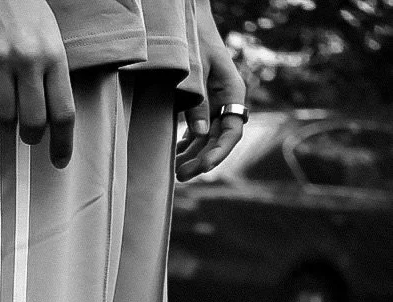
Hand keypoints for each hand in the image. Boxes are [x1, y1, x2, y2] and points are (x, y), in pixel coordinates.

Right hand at [0, 0, 74, 168]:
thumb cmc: (24, 7)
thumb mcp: (49, 36)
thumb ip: (50, 74)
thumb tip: (48, 120)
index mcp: (53, 55)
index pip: (63, 112)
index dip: (62, 144)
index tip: (59, 161)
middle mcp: (28, 59)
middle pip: (32, 123)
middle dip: (30, 137)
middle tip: (26, 134)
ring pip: (2, 116)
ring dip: (4, 123)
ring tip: (4, 110)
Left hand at [176, 0, 245, 181]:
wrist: (187, 20)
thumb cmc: (193, 40)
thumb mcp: (195, 70)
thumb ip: (197, 102)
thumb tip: (198, 135)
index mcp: (232, 92)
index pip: (232, 132)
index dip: (219, 152)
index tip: (204, 168)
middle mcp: (226, 101)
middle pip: (218, 140)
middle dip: (202, 160)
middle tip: (182, 175)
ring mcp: (213, 103)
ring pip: (206, 138)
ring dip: (193, 156)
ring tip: (176, 172)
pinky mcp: (200, 103)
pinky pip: (196, 130)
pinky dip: (187, 144)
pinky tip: (175, 156)